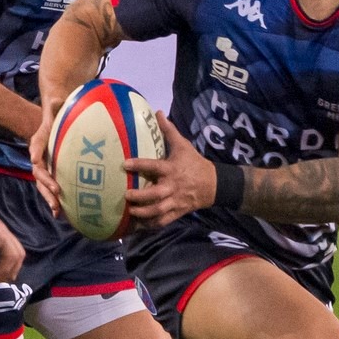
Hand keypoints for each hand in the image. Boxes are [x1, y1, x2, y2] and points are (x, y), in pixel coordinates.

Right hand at [28, 99, 62, 215]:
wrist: (55, 123)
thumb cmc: (57, 115)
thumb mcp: (56, 107)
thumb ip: (56, 105)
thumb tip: (57, 98)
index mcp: (39, 141)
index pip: (36, 146)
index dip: (36, 152)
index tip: (35, 160)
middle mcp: (39, 157)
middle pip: (39, 172)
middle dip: (46, 184)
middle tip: (56, 193)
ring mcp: (45, 167)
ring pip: (44, 185)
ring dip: (49, 197)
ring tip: (57, 211)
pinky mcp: (52, 175)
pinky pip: (51, 188)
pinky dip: (55, 200)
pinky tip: (62, 213)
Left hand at [123, 114, 215, 228]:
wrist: (213, 184)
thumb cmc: (194, 163)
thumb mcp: (183, 145)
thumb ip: (169, 131)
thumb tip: (157, 112)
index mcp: (172, 169)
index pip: (154, 166)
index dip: (139, 165)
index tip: (125, 164)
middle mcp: (172, 186)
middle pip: (155, 194)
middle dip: (140, 196)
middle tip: (127, 195)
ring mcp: (175, 201)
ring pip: (159, 210)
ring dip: (144, 213)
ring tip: (131, 212)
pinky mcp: (178, 212)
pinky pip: (164, 221)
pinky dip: (152, 224)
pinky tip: (140, 225)